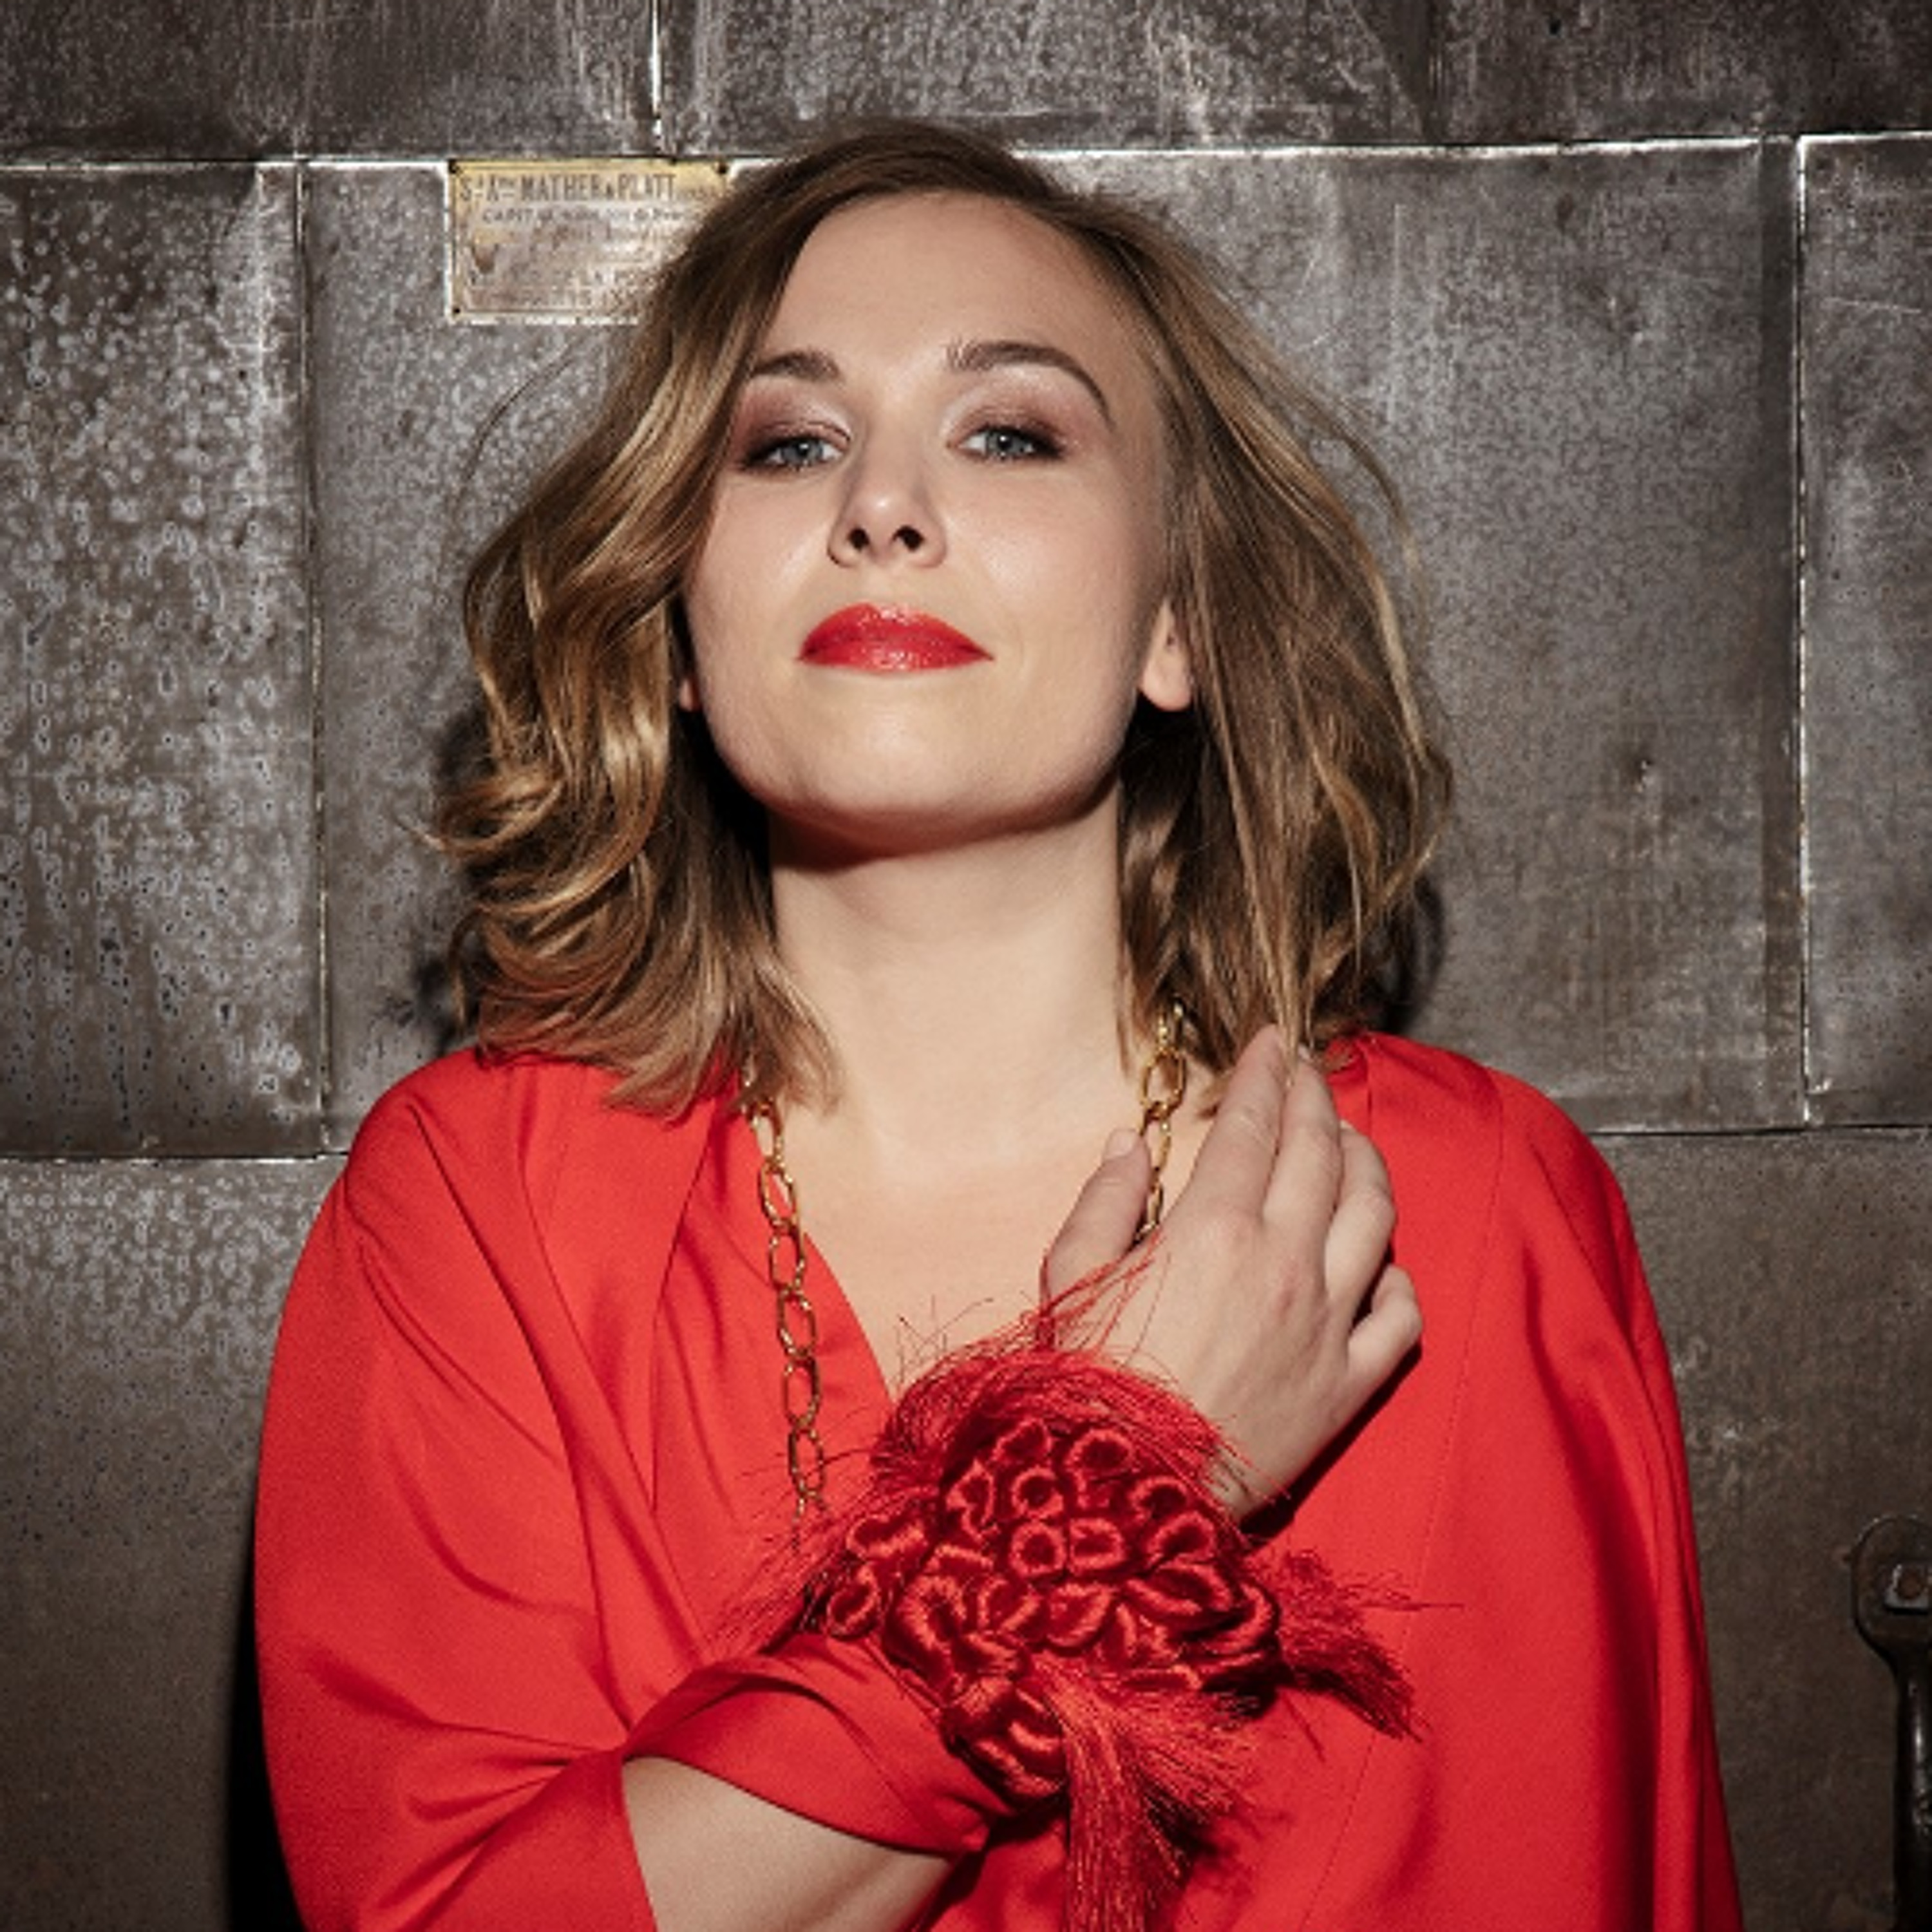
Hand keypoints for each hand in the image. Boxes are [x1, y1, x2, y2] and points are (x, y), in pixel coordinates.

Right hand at [1041, 1028, 1420, 1514]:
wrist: (1121, 1495)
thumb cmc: (1083, 1384)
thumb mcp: (1070, 1276)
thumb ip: (1107, 1200)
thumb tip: (1134, 1145)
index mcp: (1212, 1230)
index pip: (1255, 1125)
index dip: (1264, 1073)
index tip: (1270, 1042)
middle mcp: (1284, 1264)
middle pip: (1321, 1153)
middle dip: (1316, 1097)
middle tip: (1306, 1070)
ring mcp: (1327, 1323)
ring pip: (1376, 1216)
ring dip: (1366, 1164)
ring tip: (1349, 1142)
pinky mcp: (1348, 1383)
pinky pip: (1402, 1314)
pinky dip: (1395, 1274)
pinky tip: (1376, 1259)